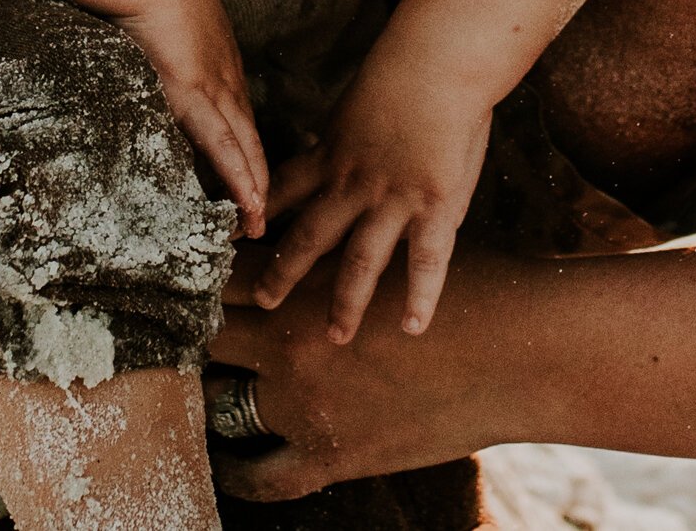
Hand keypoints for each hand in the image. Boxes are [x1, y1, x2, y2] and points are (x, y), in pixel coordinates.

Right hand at [119, 0, 268, 236]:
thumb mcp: (149, 10)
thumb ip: (147, 35)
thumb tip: (129, 44)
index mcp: (213, 51)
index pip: (232, 105)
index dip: (239, 139)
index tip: (244, 167)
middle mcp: (223, 69)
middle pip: (246, 131)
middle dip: (256, 172)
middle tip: (263, 209)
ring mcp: (215, 81)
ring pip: (243, 144)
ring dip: (253, 184)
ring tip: (258, 221)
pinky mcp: (198, 92)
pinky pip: (225, 144)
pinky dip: (240, 177)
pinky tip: (250, 204)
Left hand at [208, 240, 507, 500]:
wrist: (516, 351)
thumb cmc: (463, 282)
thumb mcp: (388, 243)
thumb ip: (336, 241)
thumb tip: (306, 217)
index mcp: (300, 279)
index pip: (217, 274)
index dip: (195, 276)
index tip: (179, 280)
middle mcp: (287, 340)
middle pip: (207, 336)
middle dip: (193, 333)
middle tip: (178, 334)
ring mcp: (305, 404)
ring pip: (220, 405)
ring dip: (209, 396)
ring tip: (196, 392)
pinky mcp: (334, 455)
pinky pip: (265, 478)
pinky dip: (240, 473)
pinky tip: (226, 463)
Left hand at [253, 42, 491, 341]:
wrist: (436, 62)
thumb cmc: (402, 70)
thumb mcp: (355, 102)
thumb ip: (342, 134)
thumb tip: (325, 142)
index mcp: (332, 153)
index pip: (284, 188)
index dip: (257, 212)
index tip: (231, 237)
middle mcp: (352, 183)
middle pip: (310, 235)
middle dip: (284, 271)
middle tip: (264, 301)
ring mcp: (392, 200)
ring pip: (360, 261)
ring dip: (345, 302)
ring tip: (335, 336)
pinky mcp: (433, 207)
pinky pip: (424, 260)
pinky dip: (420, 296)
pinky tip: (412, 327)